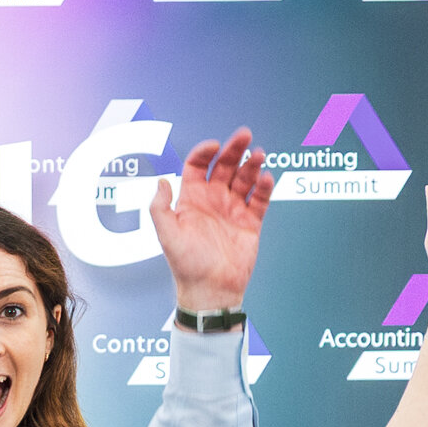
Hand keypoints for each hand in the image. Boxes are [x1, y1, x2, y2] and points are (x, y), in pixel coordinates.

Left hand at [151, 128, 272, 314]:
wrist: (211, 291)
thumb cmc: (186, 266)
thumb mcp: (167, 236)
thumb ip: (160, 208)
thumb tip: (161, 181)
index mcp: (191, 199)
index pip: (197, 166)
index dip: (204, 152)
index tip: (214, 145)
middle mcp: (213, 201)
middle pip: (224, 166)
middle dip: (234, 149)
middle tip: (245, 135)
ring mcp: (233, 210)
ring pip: (245, 178)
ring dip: (252, 164)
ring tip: (259, 155)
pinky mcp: (251, 222)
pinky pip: (261, 199)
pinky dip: (265, 187)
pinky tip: (267, 178)